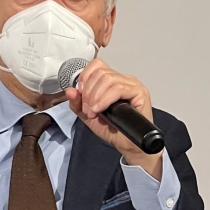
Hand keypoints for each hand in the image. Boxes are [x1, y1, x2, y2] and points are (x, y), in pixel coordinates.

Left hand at [65, 58, 162, 179]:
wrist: (126, 144)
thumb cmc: (112, 130)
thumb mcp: (88, 115)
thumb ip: (77, 103)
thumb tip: (70, 91)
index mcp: (112, 80)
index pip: (96, 65)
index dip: (85, 78)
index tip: (81, 94)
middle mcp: (123, 79)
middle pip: (100, 72)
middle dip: (89, 92)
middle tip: (88, 109)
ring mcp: (133, 85)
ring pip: (108, 79)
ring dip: (96, 97)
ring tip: (94, 112)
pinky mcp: (140, 92)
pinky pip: (119, 89)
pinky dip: (105, 99)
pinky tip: (100, 110)